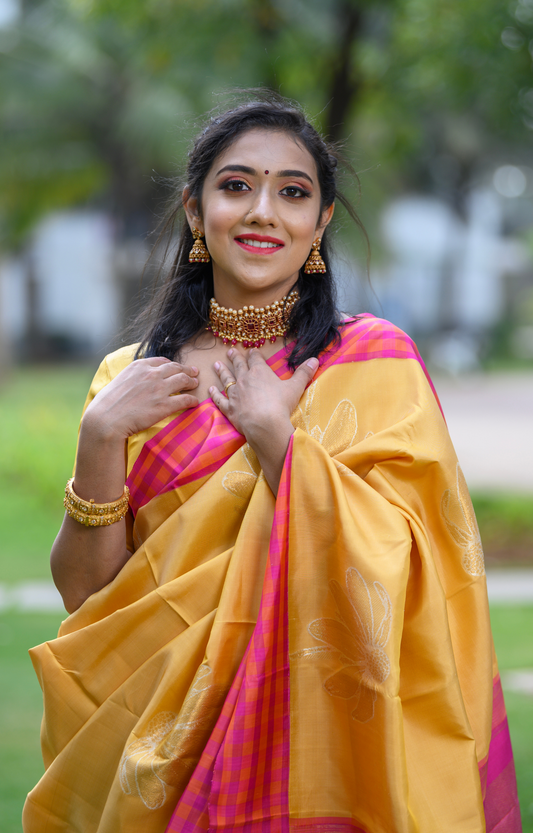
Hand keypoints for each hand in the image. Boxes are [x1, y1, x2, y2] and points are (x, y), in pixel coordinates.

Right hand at [83, 357, 199, 441]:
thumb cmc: (107, 404)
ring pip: (183, 380)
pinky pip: (185, 400)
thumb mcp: (119, 380)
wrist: (106, 419)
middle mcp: (151, 374)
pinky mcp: (164, 405)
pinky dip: (192, 400)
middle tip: (194, 373)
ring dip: (192, 382)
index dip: (172, 364)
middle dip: (187, 370)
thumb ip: (132, 377)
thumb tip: (135, 381)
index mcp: (139, 366)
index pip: (162, 361)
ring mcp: (159, 389)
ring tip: (196, 384)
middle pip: (176, 368)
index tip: (177, 367)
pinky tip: (194, 403)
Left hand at [209, 348, 318, 441]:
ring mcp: (235, 393)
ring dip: (221, 371)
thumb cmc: (281, 404)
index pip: (255, 358)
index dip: (253, 353)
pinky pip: (219, 399)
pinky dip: (214, 394)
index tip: (251, 350)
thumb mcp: (296, 387)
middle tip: (229, 351)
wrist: (265, 424)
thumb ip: (304, 373)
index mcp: (260, 372)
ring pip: (226, 379)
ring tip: (216, 364)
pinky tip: (210, 390)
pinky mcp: (229, 408)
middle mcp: (244, 379)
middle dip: (234, 357)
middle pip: (238, 365)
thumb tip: (315, 359)